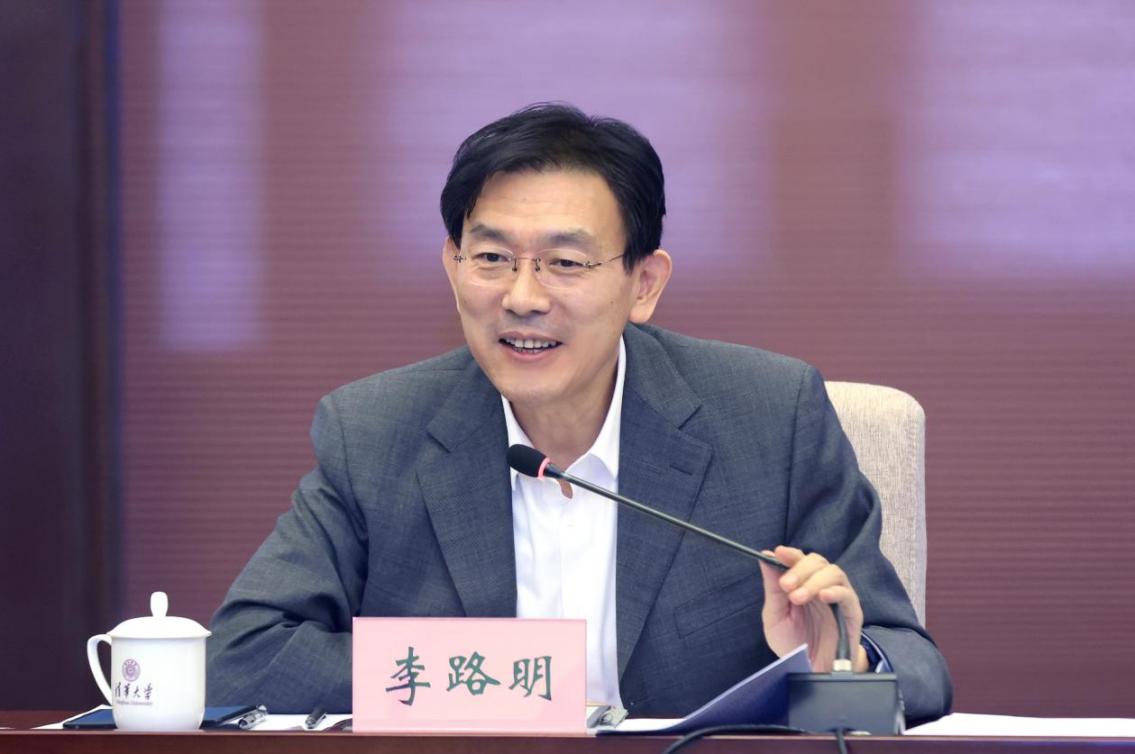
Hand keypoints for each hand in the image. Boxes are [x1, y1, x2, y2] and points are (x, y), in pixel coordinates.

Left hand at [759, 545, 868, 671]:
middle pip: (817, 561)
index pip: (799, 560)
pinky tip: (822, 597)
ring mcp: (838, 598)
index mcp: (801, 584)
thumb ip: (772, 589)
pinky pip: (848, 594)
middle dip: (799, 569)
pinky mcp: (852, 612)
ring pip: (833, 573)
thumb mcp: (775, 617)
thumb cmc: (794, 643)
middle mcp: (821, 586)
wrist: (812, 671)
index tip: (778, 553)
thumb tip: (765, 557)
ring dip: (813, 581)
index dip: (790, 554)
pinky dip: (835, 591)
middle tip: (786, 585)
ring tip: (798, 597)